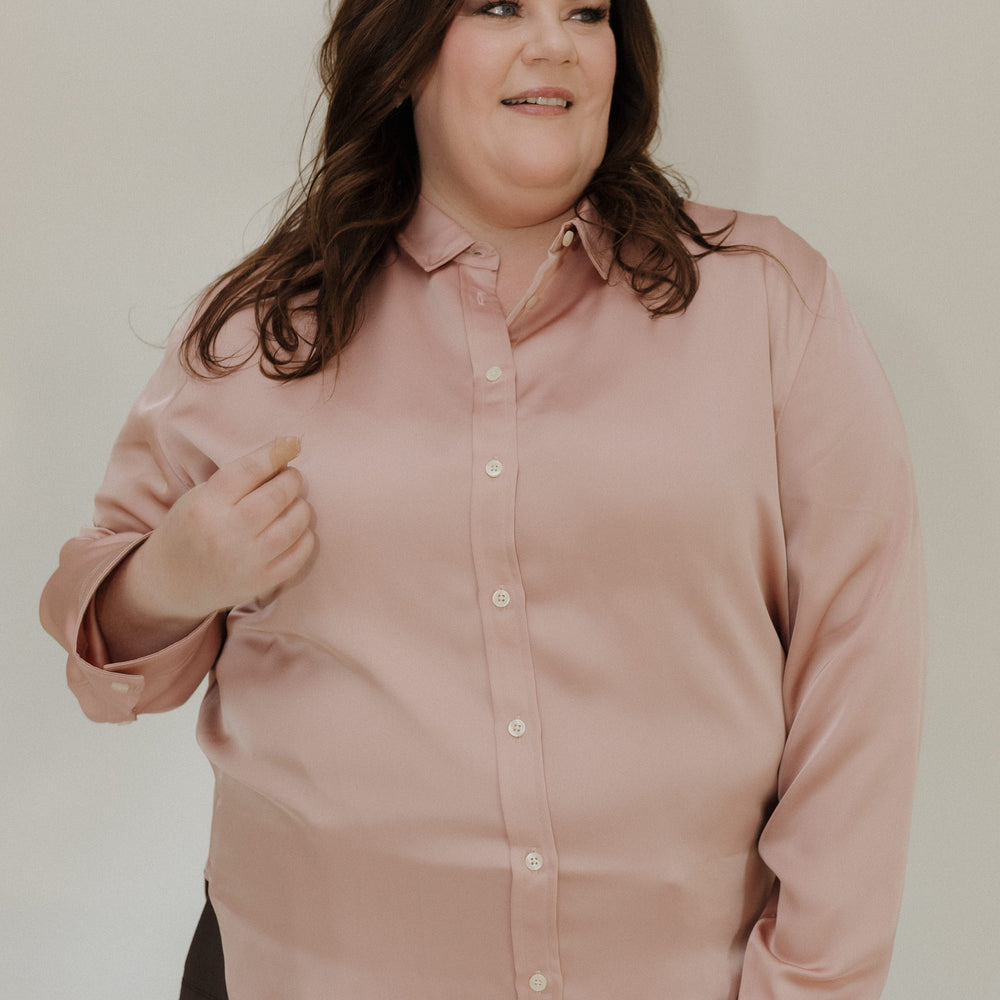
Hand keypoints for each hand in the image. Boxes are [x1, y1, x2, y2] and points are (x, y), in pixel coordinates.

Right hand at [97, 437, 314, 657]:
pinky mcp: (262, 582)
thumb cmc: (189, 530)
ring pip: (294, 523)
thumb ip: (237, 478)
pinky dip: (305, 536)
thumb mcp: (199, 497)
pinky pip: (300, 553)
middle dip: (292, 480)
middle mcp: (226, 533)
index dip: (274, 454)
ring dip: (302, 507)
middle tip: (291, 478)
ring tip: (294, 504)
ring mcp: (246, 561)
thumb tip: (284, 452)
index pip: (249, 470)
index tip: (288, 446)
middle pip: (277, 495)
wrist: (171, 582)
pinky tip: (296, 530)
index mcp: (206, 506)